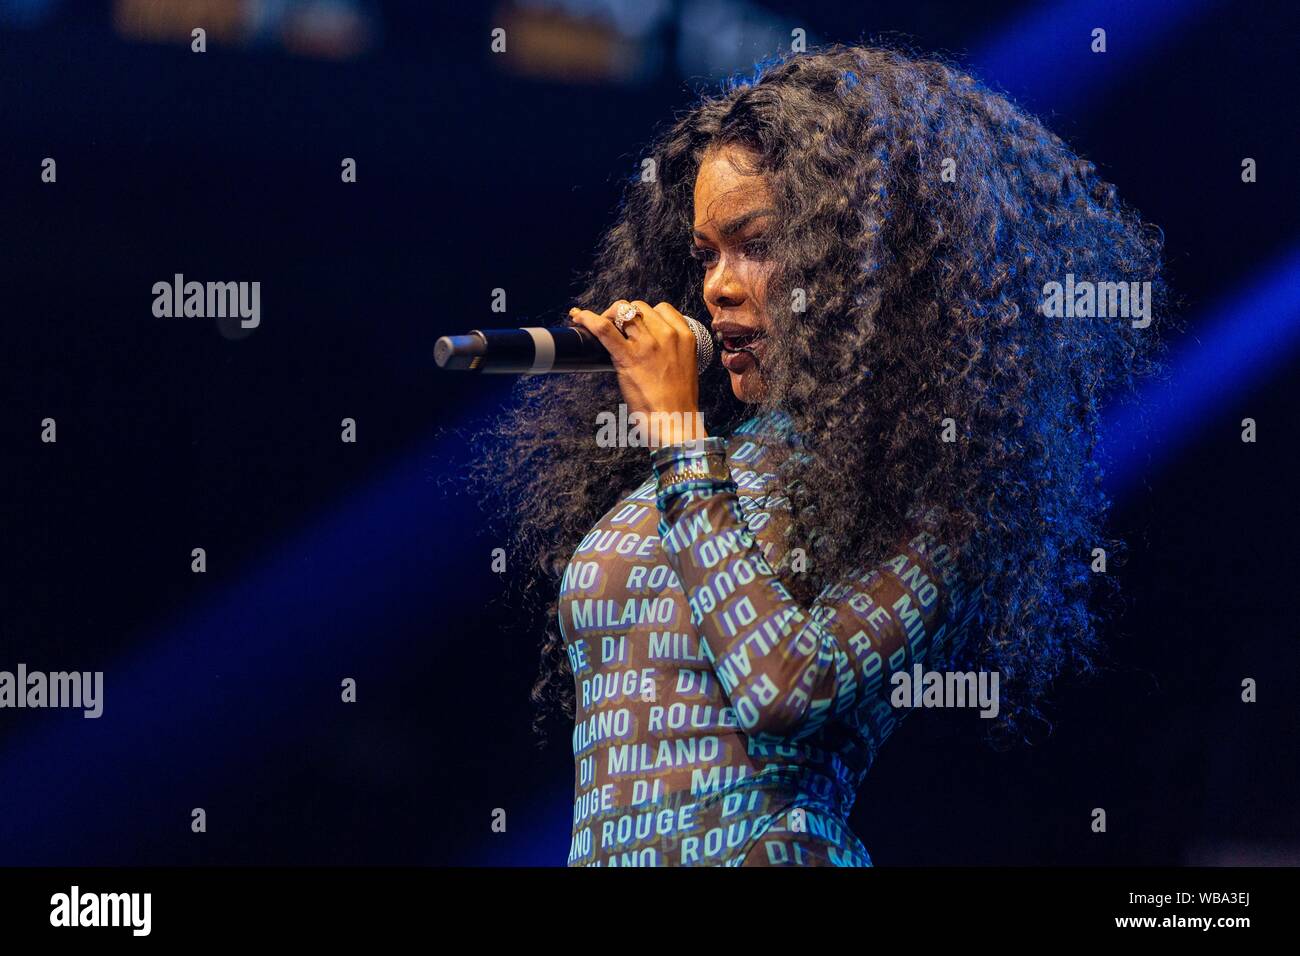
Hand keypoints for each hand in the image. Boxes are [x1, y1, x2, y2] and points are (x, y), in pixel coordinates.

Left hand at [567, 299, 707, 446]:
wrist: (675, 422)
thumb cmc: (678, 402)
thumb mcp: (685, 366)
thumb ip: (671, 350)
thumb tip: (649, 343)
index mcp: (685, 336)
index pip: (661, 309)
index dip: (644, 314)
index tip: (635, 323)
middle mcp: (667, 335)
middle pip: (639, 307)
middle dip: (624, 315)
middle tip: (615, 329)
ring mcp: (647, 344)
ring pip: (622, 311)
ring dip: (608, 316)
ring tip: (600, 328)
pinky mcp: (628, 357)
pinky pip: (604, 329)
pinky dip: (588, 319)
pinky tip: (578, 317)